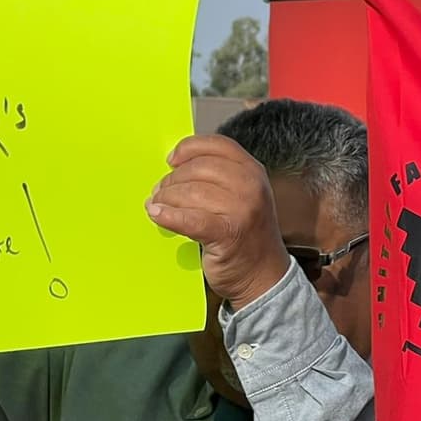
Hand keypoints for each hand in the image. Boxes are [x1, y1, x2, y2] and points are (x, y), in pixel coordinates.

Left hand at [146, 135, 289, 308]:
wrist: (263, 276)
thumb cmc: (244, 234)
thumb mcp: (240, 196)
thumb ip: (215, 178)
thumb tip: (173, 169)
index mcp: (253, 171)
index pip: (216, 145)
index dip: (188, 149)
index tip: (171, 160)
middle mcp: (251, 186)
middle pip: (198, 168)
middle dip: (172, 180)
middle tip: (159, 193)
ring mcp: (242, 210)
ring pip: (190, 192)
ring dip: (166, 199)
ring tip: (157, 207)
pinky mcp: (228, 234)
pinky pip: (189, 219)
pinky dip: (168, 216)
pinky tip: (157, 216)